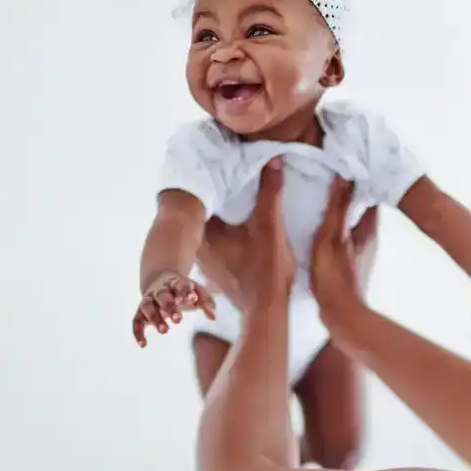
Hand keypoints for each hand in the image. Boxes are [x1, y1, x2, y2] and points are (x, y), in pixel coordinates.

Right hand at [133, 271, 214, 347]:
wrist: (158, 280)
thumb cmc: (182, 289)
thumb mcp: (195, 290)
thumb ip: (205, 301)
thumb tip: (213, 317)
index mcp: (173, 282)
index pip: (179, 285)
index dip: (185, 291)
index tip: (193, 299)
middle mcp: (159, 290)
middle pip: (162, 296)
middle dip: (169, 307)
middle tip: (178, 320)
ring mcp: (148, 300)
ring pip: (148, 307)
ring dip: (155, 318)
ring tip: (165, 330)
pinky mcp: (140, 312)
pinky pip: (136, 322)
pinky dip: (137, 332)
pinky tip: (143, 344)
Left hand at [196, 158, 294, 312]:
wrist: (266, 309)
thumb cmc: (265, 269)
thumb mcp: (270, 225)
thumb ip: (270, 192)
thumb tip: (273, 160)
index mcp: (205, 232)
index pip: (202, 197)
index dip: (212, 181)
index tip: (222, 167)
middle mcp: (198, 246)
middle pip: (205, 212)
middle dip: (217, 197)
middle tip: (230, 178)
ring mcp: (204, 261)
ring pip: (209, 230)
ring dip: (221, 217)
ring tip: (235, 199)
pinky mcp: (214, 271)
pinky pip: (216, 244)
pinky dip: (224, 234)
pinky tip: (238, 228)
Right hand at [309, 176, 378, 311]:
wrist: (339, 313)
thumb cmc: (333, 275)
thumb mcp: (330, 236)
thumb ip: (337, 208)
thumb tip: (344, 176)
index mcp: (367, 228)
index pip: (370, 196)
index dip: (362, 181)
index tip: (349, 167)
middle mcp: (369, 238)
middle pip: (364, 208)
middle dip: (354, 194)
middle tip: (335, 177)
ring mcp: (362, 251)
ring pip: (356, 223)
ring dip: (345, 211)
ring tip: (326, 198)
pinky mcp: (353, 262)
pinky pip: (347, 237)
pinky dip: (340, 228)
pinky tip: (325, 228)